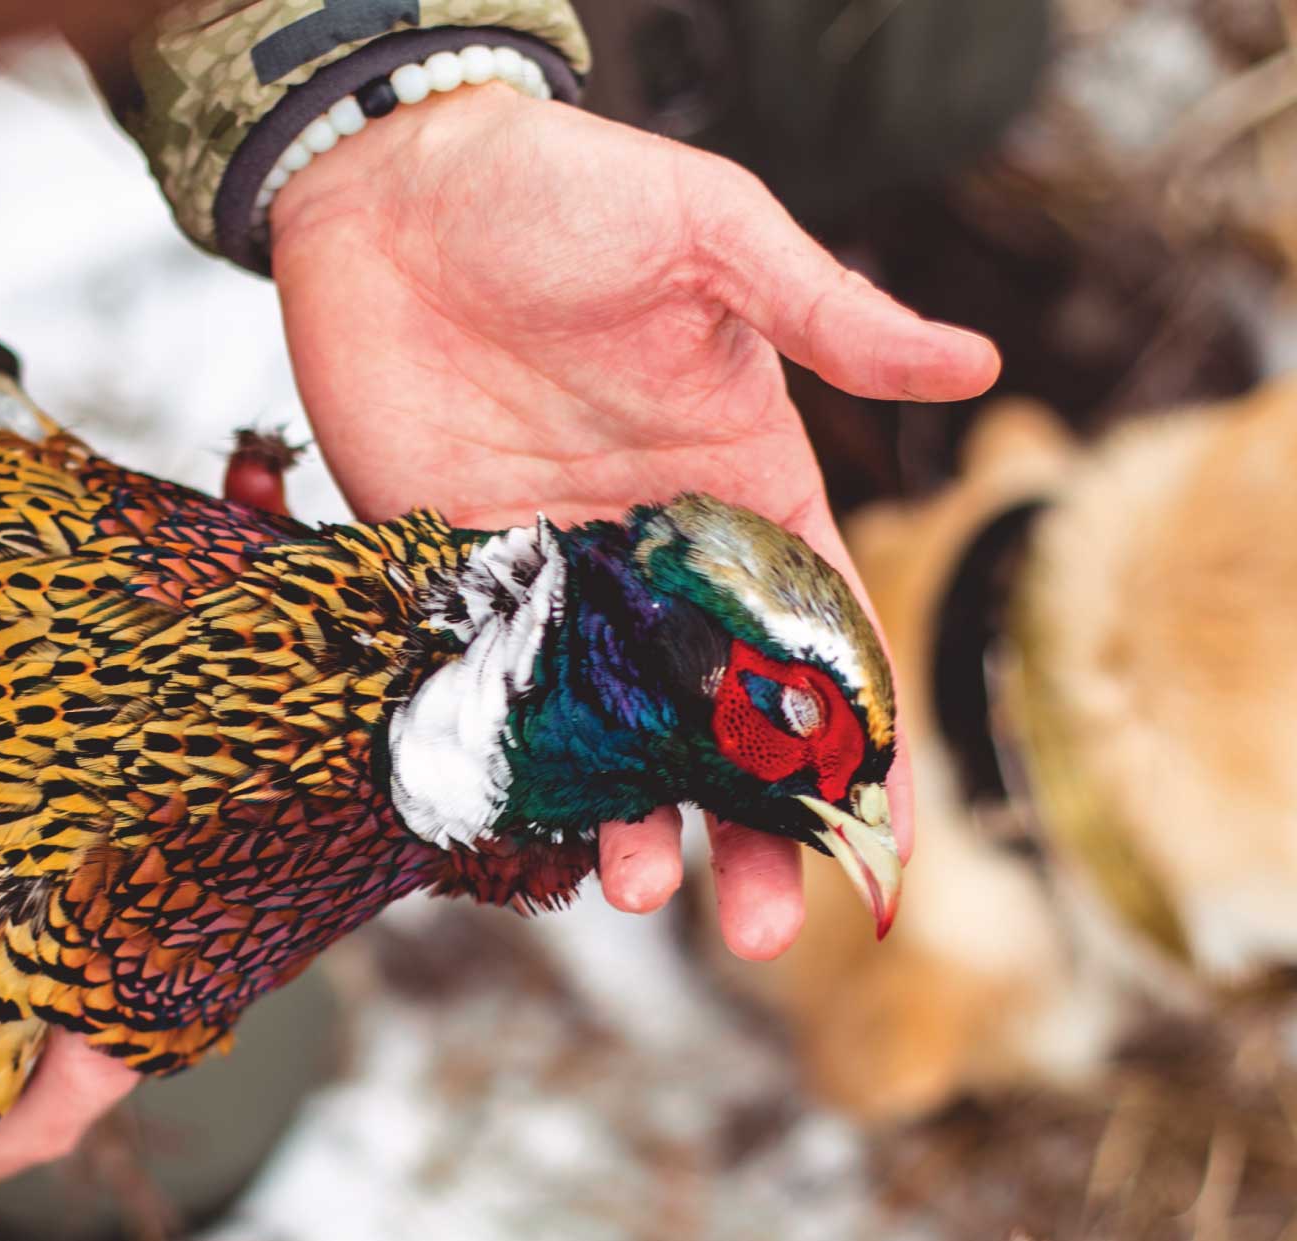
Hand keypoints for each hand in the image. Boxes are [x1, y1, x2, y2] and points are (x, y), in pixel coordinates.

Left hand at [0, 84, 1000, 1197]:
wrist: (390, 185)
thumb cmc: (560, 190)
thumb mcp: (712, 234)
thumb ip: (827, 316)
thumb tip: (978, 365)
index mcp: (739, 480)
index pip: (819, 634)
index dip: (858, 739)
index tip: (883, 840)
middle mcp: (652, 546)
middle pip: (718, 715)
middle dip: (748, 822)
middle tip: (763, 928)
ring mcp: (551, 569)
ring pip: (609, 724)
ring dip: (629, 815)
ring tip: (636, 892)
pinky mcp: (452, 570)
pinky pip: (495, 684)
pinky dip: (516, 756)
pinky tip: (530, 825)